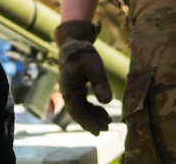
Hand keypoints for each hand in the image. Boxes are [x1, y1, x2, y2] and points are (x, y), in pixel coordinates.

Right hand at [55, 20, 110, 134]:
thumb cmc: (84, 53)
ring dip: (92, 116)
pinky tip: (102, 110)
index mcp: (70, 87)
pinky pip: (81, 103)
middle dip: (92, 122)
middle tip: (107, 128)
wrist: (74, 43)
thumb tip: (107, 101)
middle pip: (78, 113)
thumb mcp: (95, 65)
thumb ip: (100, 83)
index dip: (88, 123)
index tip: (99, 131)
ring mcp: (70, 90)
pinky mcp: (74, 88)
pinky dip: (91, 109)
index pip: (77, 111)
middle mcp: (67, 91)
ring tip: (107, 121)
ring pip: (80, 109)